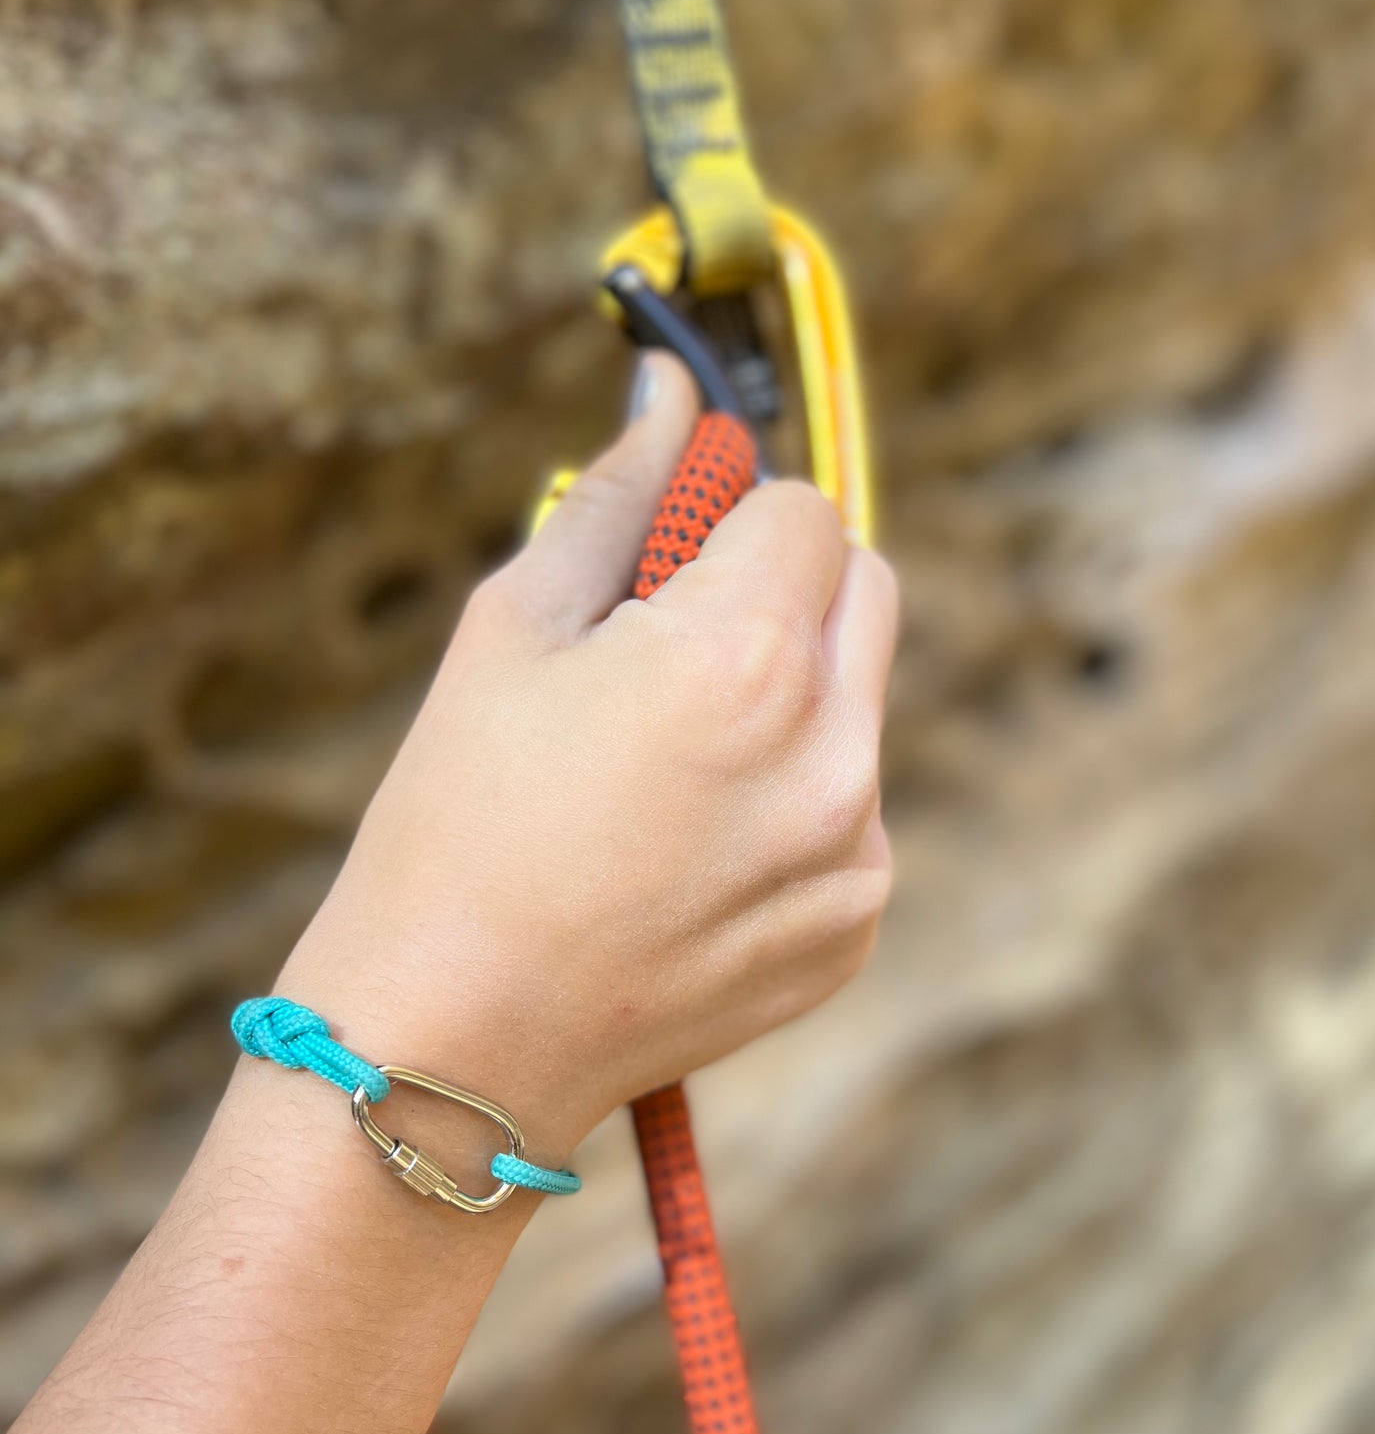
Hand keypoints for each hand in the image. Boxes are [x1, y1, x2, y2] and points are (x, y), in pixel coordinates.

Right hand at [277, 356, 897, 1151]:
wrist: (451, 1041)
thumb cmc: (454, 825)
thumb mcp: (513, 630)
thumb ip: (618, 496)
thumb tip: (672, 392)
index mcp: (742, 657)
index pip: (807, 509)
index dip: (735, 518)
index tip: (670, 563)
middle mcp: (829, 751)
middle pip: (864, 589)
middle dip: (784, 588)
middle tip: (671, 647)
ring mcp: (854, 850)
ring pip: (858, 703)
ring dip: (789, 697)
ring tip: (663, 773)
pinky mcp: (852, 925)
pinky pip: (850, 811)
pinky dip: (792, 802)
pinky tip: (684, 855)